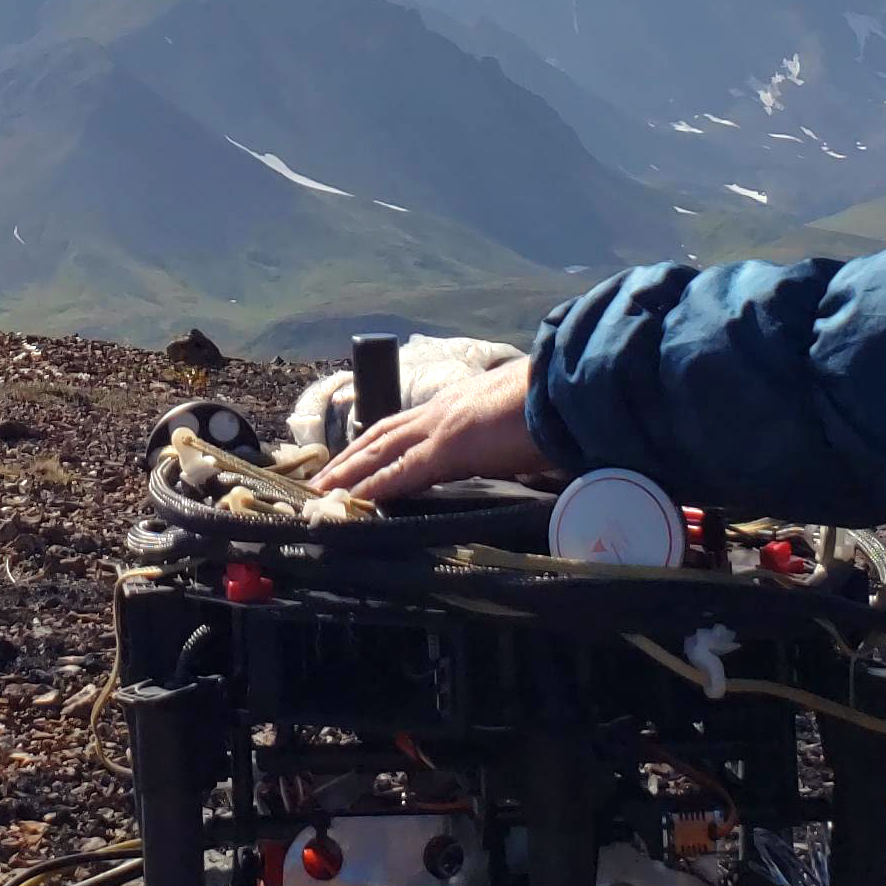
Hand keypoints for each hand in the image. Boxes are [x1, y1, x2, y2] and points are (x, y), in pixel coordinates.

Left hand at [316, 354, 554, 500]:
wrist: (567, 387)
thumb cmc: (550, 408)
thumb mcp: (514, 425)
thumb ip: (499, 442)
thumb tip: (508, 458)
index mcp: (454, 406)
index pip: (403, 425)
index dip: (373, 444)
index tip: (351, 461)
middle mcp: (439, 411)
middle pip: (380, 435)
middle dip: (348, 458)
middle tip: (319, 481)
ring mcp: (441, 426)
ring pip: (380, 450)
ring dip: (348, 471)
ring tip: (321, 491)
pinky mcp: (450, 447)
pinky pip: (403, 471)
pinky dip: (375, 486)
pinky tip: (354, 498)